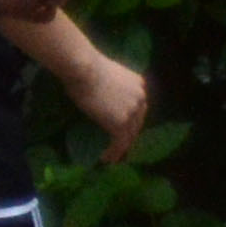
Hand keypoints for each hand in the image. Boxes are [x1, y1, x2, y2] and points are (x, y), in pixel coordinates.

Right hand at [68, 47, 155, 162]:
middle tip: (119, 148)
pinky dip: (114, 152)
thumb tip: (99, 95)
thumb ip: (111, 86)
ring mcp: (133, 111)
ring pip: (129, 135)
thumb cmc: (86, 68)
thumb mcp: (106, 75)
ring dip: (121, 148)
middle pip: (137, 123)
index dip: (131, 121)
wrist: (84, 69)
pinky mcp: (121, 123)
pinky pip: (120, 143)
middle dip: (129, 137)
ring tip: (112, 158)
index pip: (139, 108)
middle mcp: (141, 97)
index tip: (123, 131)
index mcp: (139, 84)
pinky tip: (106, 158)